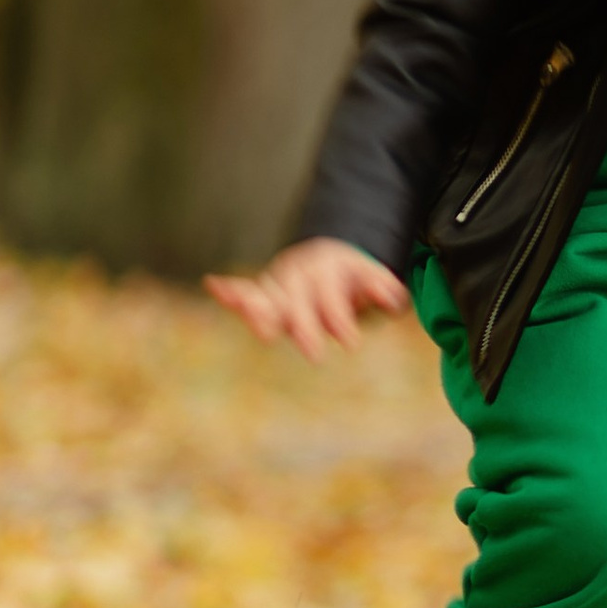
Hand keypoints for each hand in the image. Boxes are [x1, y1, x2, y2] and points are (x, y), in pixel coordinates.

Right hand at [205, 238, 408, 359]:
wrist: (324, 254)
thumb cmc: (351, 275)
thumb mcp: (371, 276)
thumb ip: (382, 288)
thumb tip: (393, 299)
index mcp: (326, 270)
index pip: (332, 299)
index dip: (342, 320)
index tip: (351, 343)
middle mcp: (298, 276)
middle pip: (298, 302)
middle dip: (305, 327)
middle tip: (315, 353)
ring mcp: (277, 283)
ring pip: (267, 297)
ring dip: (261, 311)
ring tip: (260, 330)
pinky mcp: (261, 292)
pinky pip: (243, 290)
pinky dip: (229, 290)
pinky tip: (213, 285)